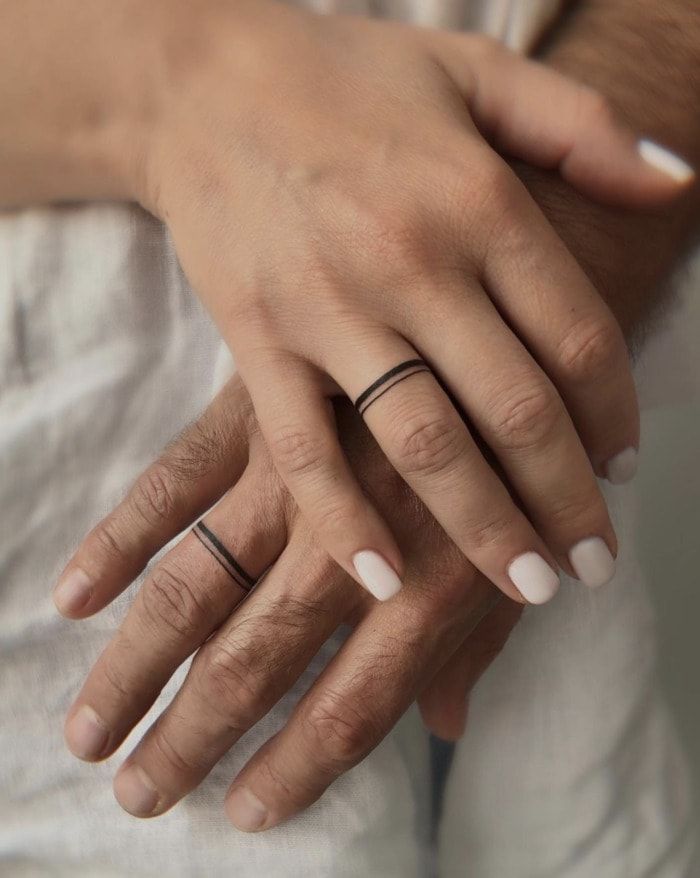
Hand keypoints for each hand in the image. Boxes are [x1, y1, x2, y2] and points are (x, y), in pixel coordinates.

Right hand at [55, 377, 521, 828]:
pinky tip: (75, 595)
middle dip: (194, 735)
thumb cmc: (528, 427)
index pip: (351, 704)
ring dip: (139, 665)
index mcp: (432, 577)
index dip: (298, 767)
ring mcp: (296, 470)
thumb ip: (482, 633)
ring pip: (198, 585)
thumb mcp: (523, 538)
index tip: (247, 810)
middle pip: (255, 659)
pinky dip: (122, 537)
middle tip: (140, 792)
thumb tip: (445, 721)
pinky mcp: (260, 407)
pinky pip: (176, 478)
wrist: (508, 279)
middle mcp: (351, 534)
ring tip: (92, 733)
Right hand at [132, 0, 688, 603]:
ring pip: (423, 443)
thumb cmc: (348, 80)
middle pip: (514, 409)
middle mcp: (411, 261)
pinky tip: (385, 581)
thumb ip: (584, 127)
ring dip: (484, 529)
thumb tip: (678, 185)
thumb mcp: (477, 73)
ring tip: (529, 589)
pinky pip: (305, 450)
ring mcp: (329, 309)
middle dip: (566, 501)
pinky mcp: (258, 343)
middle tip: (594, 565)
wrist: (202, 87)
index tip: (626, 468)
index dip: (615, 415)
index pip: (577, 336)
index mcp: (479, 201)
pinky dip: (344, 520)